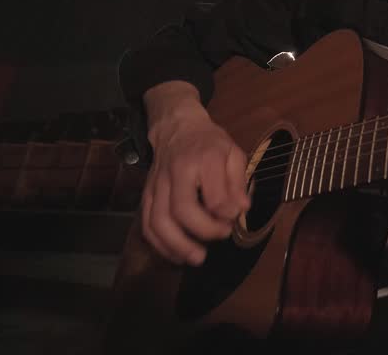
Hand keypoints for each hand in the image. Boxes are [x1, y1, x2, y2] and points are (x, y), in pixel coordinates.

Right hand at [141, 82, 250, 264]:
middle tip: (222, 235)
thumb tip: (241, 209)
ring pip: (158, 221)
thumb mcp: (233, 153)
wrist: (177, 128)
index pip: (213, 193)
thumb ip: (238, 181)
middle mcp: (175, 172)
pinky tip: (177, 255)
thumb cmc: (210, 143)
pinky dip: (160, 244)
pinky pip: (147, 224)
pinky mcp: (147, 195)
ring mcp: (157, 185)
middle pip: (181, 209)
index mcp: (202, 159)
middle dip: (203, 231)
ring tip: (197, 258)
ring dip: (177, 245)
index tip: (234, 218)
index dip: (225, 212)